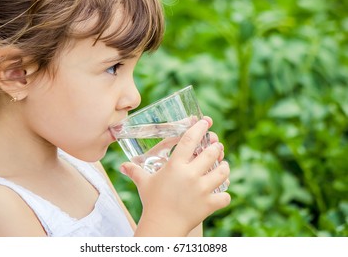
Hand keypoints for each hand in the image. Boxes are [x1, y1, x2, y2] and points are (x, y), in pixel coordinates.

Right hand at [120, 117, 230, 235]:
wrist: (161, 226)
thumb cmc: (152, 202)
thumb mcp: (144, 183)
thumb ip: (135, 171)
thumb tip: (123, 165)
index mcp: (175, 166)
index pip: (190, 140)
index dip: (199, 128)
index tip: (205, 122)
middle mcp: (191, 174)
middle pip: (212, 153)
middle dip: (216, 148)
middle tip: (216, 147)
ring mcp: (202, 189)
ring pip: (223, 171)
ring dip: (224, 167)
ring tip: (223, 166)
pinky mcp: (210, 204)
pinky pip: (225, 196)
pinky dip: (225, 195)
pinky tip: (221, 193)